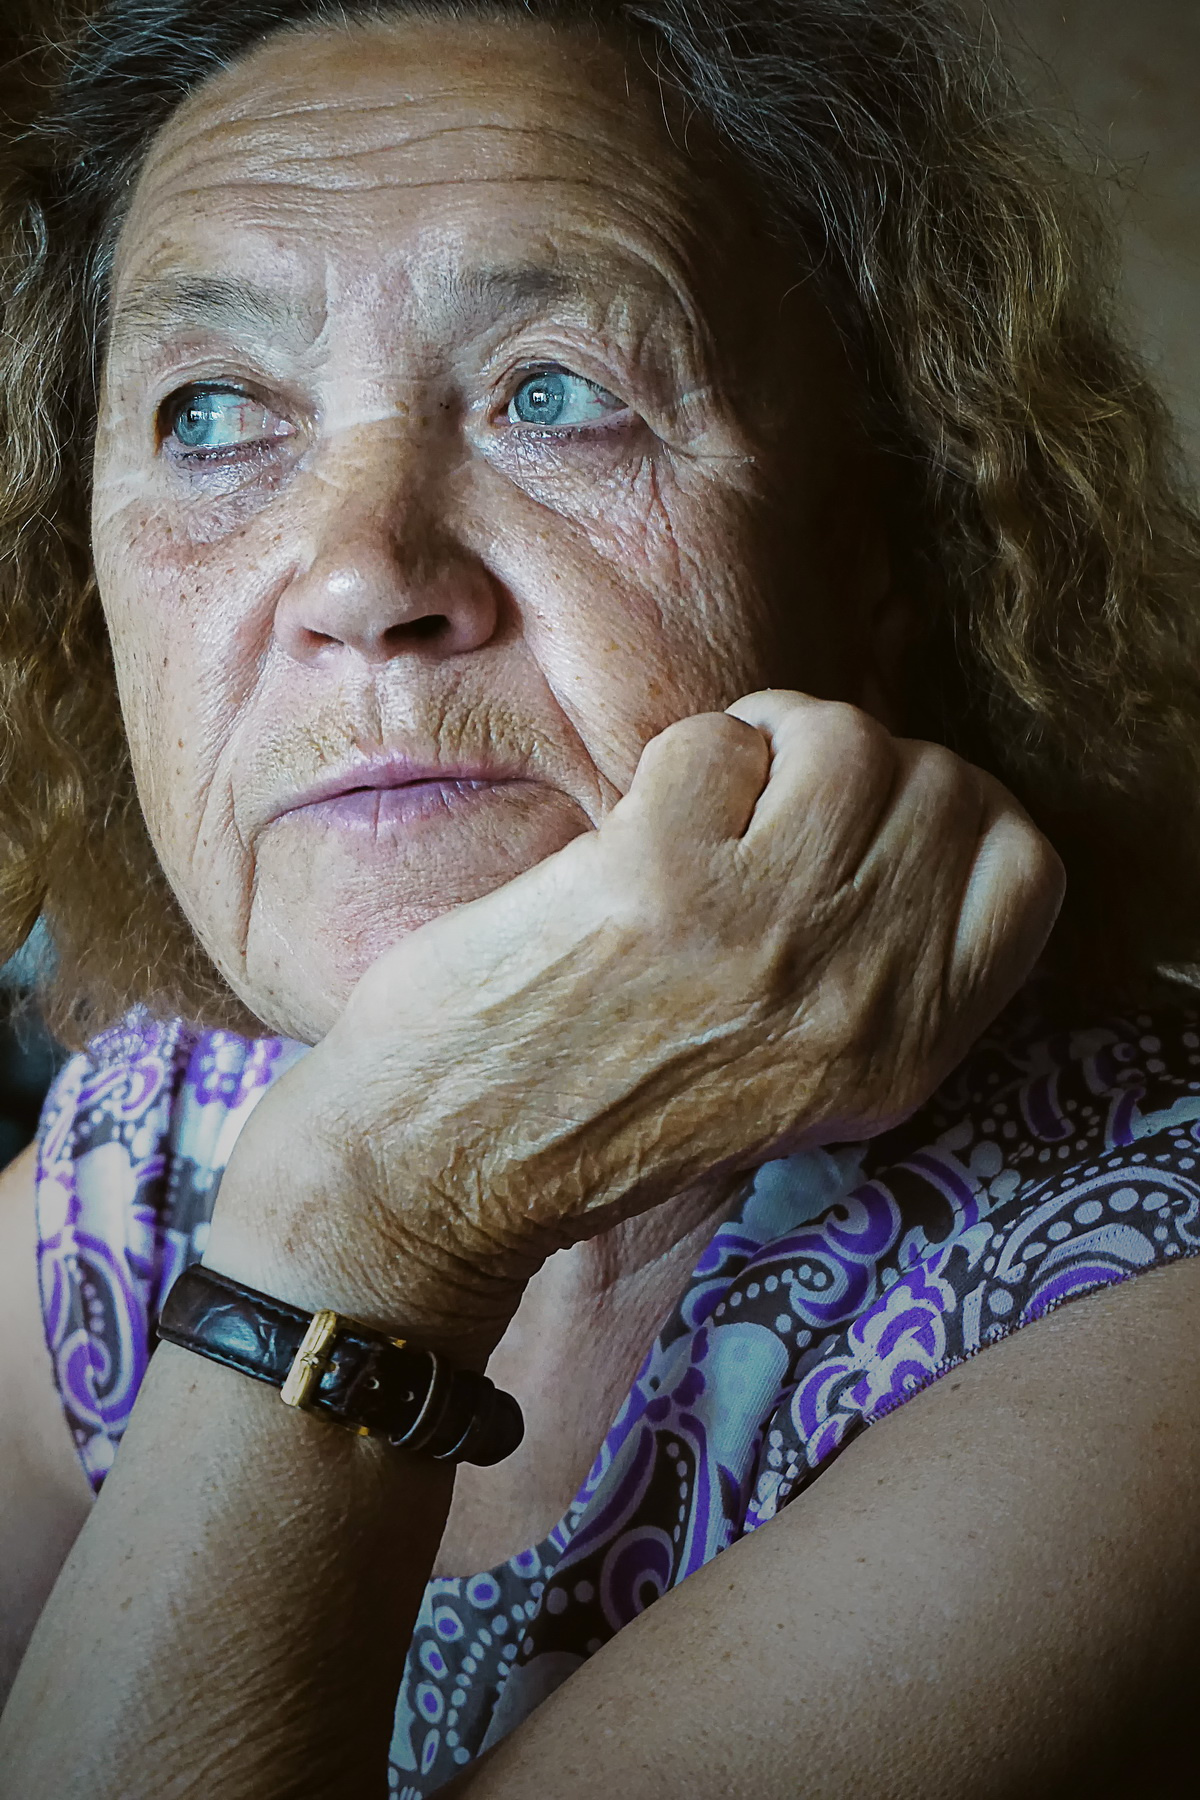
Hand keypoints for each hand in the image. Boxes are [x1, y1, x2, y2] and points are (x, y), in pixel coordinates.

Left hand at [207, 692, 1063, 1354]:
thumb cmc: (607, 1114)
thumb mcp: (797, 1084)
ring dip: (772, 739)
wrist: (447, 1171)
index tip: (872, 821)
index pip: (1029, 873)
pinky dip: (679, 759)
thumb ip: (874, 966)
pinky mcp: (658, 882)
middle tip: (769, 800)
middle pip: (940, 782)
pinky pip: (717, 742)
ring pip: (845, 738)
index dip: (957, 815)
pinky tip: (637, 826)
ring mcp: (762, 937)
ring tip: (708, 800)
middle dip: (853, 760)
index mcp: (904, 1054)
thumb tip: (898, 812)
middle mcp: (856, 999)